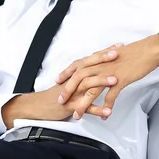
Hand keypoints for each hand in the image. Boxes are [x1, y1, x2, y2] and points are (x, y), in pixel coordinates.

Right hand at [2, 45, 121, 128]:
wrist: (40, 106)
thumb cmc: (57, 94)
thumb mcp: (71, 82)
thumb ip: (83, 75)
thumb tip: (98, 69)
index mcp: (75, 74)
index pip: (90, 59)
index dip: (103, 52)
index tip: (117, 46)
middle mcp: (74, 80)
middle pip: (89, 67)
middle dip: (103, 60)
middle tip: (117, 54)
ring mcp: (72, 93)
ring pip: (87, 85)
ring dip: (101, 82)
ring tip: (116, 80)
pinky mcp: (71, 106)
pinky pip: (85, 108)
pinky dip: (97, 110)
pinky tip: (108, 112)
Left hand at [56, 34, 158, 119]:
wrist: (148, 51)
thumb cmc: (132, 53)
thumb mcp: (112, 55)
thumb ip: (102, 61)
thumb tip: (96, 65)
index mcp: (98, 59)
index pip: (77, 66)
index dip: (66, 73)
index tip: (58, 81)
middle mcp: (100, 65)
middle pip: (79, 78)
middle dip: (68, 90)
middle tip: (61, 101)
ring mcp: (109, 73)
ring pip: (92, 90)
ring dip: (83, 104)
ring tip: (77, 115)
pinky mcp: (120, 80)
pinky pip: (111, 96)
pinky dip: (107, 107)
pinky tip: (104, 116)